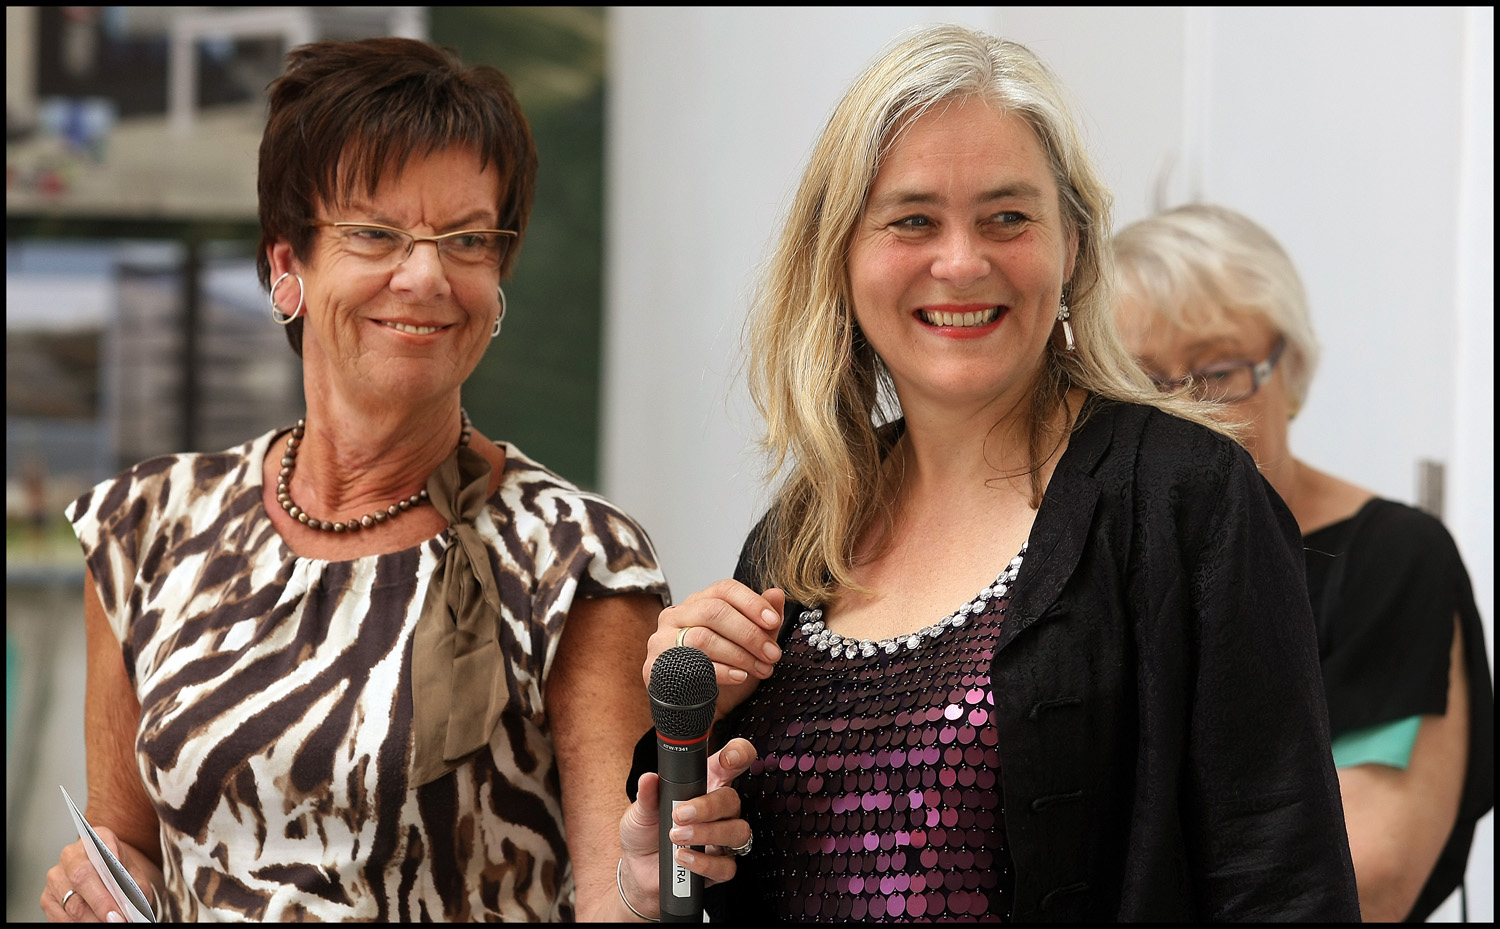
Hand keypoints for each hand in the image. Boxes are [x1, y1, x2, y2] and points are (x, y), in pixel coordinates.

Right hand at [41, 827, 161, 922]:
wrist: (110, 878)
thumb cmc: (122, 875)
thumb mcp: (135, 876)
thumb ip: (134, 886)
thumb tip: (128, 905)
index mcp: (96, 840)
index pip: (101, 843)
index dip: (109, 857)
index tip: (120, 875)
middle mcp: (71, 855)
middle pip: (82, 878)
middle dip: (102, 903)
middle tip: (118, 918)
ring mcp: (56, 877)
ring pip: (72, 903)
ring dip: (92, 919)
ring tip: (112, 923)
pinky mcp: (48, 899)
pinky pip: (62, 917)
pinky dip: (80, 925)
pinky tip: (96, 924)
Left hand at [617, 738, 756, 919]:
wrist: (637, 870)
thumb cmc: (644, 833)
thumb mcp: (640, 811)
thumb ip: (647, 795)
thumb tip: (649, 778)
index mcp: (703, 787)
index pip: (730, 765)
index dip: (739, 754)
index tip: (729, 759)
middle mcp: (718, 812)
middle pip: (732, 800)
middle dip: (708, 806)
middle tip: (680, 814)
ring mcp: (721, 840)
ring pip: (737, 832)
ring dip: (708, 834)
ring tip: (677, 837)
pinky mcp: (718, 867)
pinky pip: (726, 866)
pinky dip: (704, 863)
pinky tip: (683, 858)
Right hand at [648, 581, 785, 720]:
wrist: (697, 708)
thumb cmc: (723, 670)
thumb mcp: (749, 645)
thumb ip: (762, 620)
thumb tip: (777, 594)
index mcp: (699, 602)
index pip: (724, 589)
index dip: (752, 602)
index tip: (774, 621)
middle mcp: (676, 615)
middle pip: (714, 611)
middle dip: (749, 633)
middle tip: (773, 654)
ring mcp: (662, 640)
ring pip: (703, 638)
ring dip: (739, 655)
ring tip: (761, 669)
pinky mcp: (656, 666)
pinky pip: (692, 665)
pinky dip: (723, 671)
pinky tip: (740, 677)